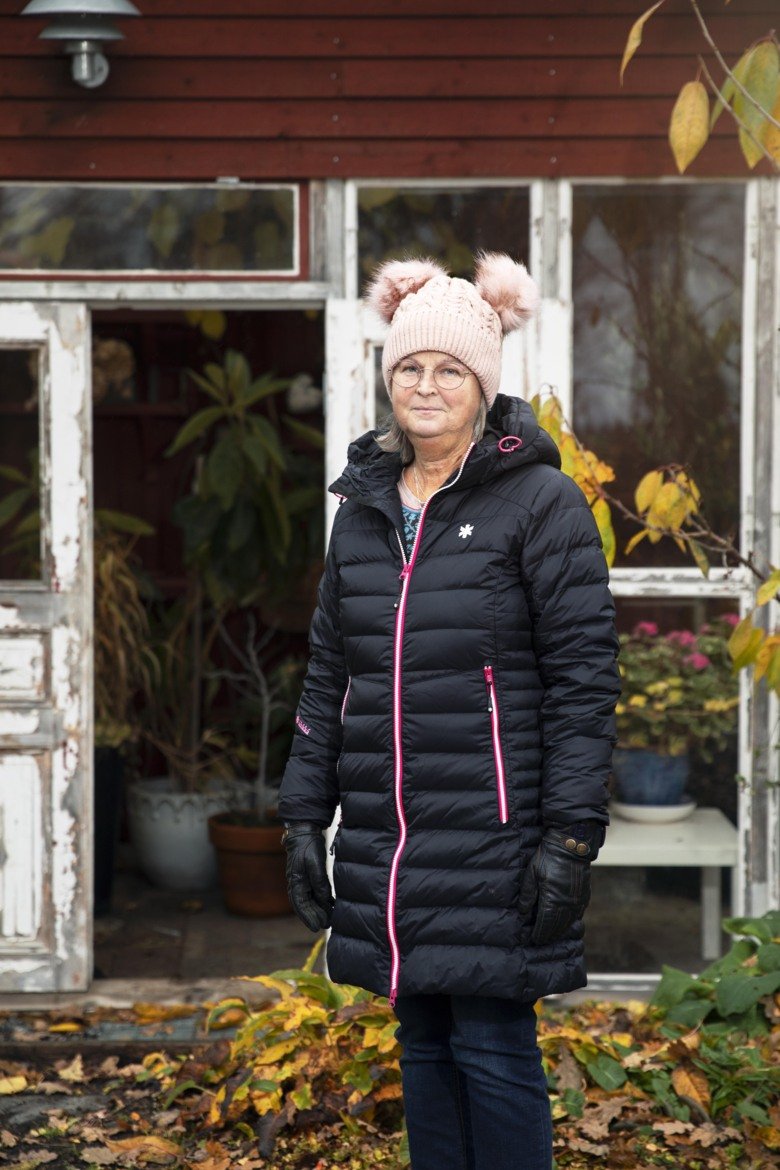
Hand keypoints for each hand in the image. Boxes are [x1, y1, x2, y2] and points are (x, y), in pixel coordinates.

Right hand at [282, 821, 333, 931]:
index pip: (300, 905)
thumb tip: (325, 899)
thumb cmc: (308, 847)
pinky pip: (314, 893)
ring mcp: (302, 880)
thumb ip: (320, 882)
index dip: (308, 917)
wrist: (304, 832)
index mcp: (296, 881)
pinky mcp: (308, 877)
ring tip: (329, 919)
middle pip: (305, 905)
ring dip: (318, 910)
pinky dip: (321, 900)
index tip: (317, 927)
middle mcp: (297, 883)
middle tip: (326, 925)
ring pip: (310, 900)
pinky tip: (330, 905)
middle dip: (314, 916)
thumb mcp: (315, 863)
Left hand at [518, 824, 602, 945]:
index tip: (533, 940)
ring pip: (569, 922)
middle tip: (541, 941)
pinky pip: (578, 914)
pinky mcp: (584, 895)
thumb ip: (528, 894)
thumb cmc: (548, 857)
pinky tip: (566, 922)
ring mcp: (577, 901)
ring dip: (560, 931)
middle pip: (558, 927)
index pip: (545, 924)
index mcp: (552, 900)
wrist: (571, 845)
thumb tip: (523, 912)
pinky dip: (570, 921)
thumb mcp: (532, 874)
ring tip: (552, 936)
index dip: (539, 934)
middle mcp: (567, 904)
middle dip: (549, 935)